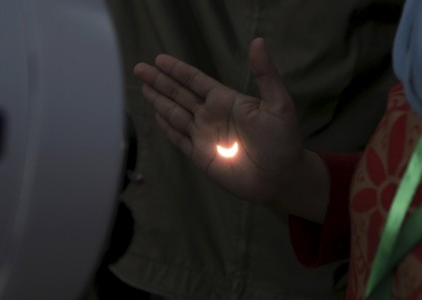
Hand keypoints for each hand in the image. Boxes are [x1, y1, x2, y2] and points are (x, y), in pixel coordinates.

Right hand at [134, 38, 306, 202]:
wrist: (280, 178)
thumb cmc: (282, 141)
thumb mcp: (278, 104)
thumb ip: (265, 75)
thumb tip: (258, 42)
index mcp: (226, 101)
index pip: (196, 81)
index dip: (177, 70)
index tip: (160, 59)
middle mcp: (212, 116)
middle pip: (179, 94)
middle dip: (159, 82)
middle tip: (139, 69)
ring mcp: (205, 136)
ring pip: (175, 114)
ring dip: (159, 101)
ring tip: (143, 88)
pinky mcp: (201, 156)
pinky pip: (179, 139)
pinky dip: (167, 128)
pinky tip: (157, 117)